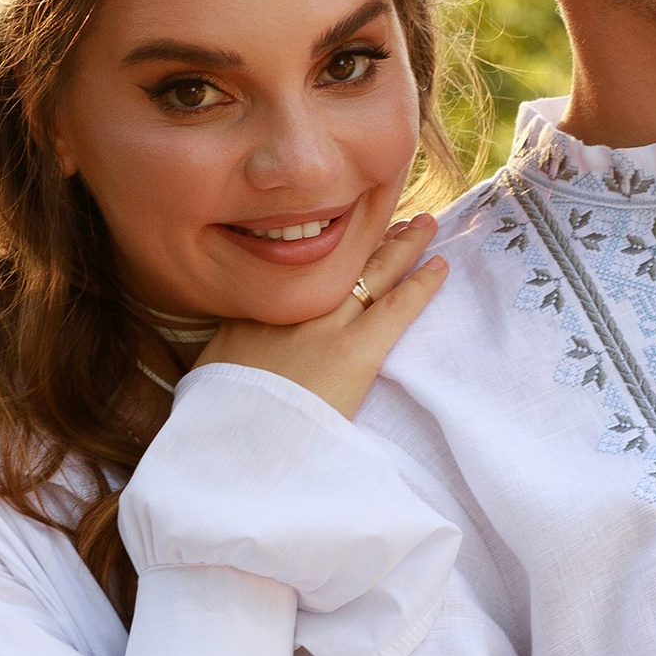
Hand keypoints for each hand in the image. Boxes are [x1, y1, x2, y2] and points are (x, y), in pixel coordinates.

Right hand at [202, 215, 445, 417]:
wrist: (235, 440)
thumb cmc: (221, 414)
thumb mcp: (215, 364)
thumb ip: (235, 344)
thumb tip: (240, 349)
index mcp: (259, 302)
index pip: (301, 265)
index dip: (329, 245)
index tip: (344, 231)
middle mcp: (296, 300)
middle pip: (340, 257)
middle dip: (369, 232)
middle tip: (393, 214)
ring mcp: (328, 323)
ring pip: (373, 271)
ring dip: (402, 246)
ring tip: (424, 224)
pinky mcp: (357, 350)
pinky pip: (398, 307)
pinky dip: (422, 285)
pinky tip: (440, 266)